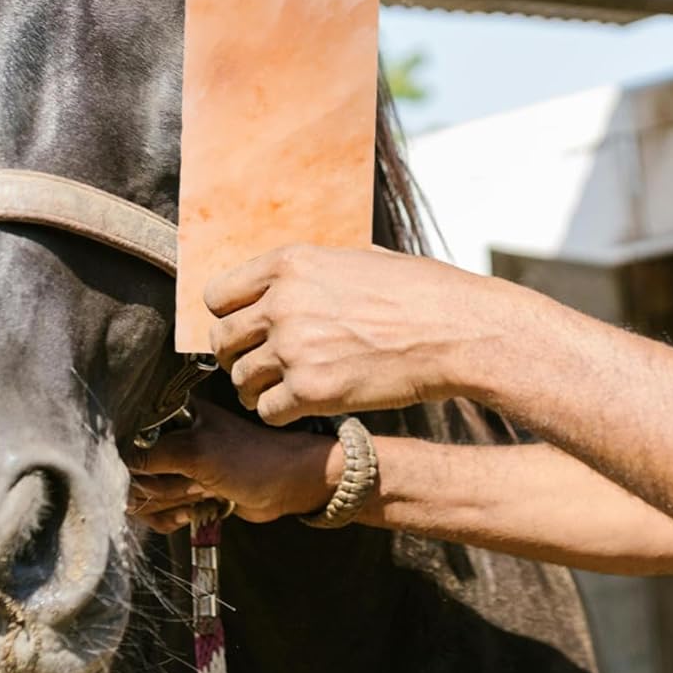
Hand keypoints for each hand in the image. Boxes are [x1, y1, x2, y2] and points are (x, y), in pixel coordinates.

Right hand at [125, 397, 335, 531]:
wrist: (286, 485)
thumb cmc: (251, 458)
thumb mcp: (197, 451)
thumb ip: (152, 455)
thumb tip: (116, 464)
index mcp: (171, 416)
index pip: (126, 439)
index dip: (135, 462)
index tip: (154, 471)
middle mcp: (168, 438)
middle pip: (132, 473)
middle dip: (163, 487)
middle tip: (196, 481)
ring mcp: (174, 467)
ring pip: (144, 496)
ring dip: (173, 502)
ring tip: (203, 492)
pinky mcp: (182, 492)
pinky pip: (156, 513)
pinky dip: (172, 518)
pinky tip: (195, 511)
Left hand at [204, 244, 494, 424]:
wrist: (455, 330)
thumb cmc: (419, 293)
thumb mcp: (360, 258)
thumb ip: (315, 270)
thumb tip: (294, 280)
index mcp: (291, 263)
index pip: (218, 295)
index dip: (229, 316)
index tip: (246, 328)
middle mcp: (282, 303)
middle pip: (221, 340)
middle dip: (238, 355)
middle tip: (263, 364)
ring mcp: (294, 349)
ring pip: (239, 380)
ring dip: (258, 388)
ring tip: (285, 388)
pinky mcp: (311, 392)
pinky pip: (267, 412)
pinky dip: (280, 414)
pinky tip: (303, 406)